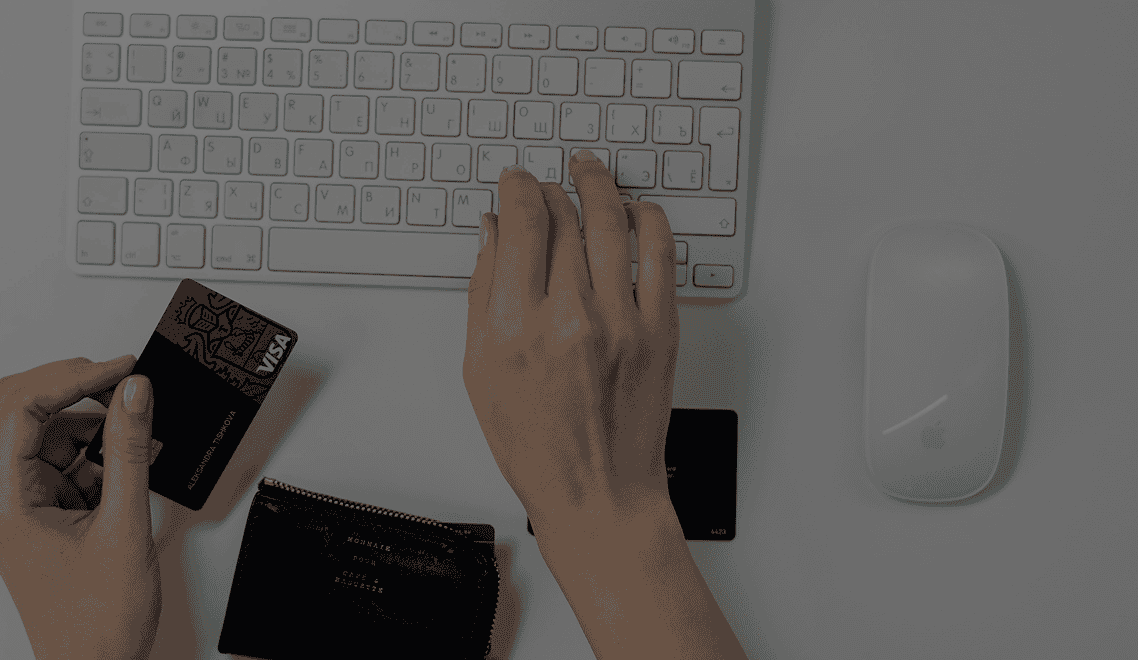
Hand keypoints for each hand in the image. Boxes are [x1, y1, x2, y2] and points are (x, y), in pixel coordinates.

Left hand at [0, 355, 160, 659]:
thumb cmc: (95, 624)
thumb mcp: (124, 526)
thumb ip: (129, 451)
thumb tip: (133, 393)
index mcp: (4, 499)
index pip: (19, 406)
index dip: (71, 375)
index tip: (118, 369)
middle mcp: (1, 496)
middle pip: (25, 409)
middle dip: (78, 390)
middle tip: (126, 383)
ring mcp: (20, 502)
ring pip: (49, 431)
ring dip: (95, 427)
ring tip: (139, 436)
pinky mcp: (41, 510)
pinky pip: (65, 459)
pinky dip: (99, 453)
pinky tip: (130, 460)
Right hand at [463, 152, 680, 531]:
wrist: (597, 493)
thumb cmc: (537, 446)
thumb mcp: (481, 372)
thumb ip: (483, 295)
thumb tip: (492, 235)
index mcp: (516, 327)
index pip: (520, 224)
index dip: (517, 188)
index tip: (515, 182)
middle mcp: (569, 317)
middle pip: (563, 217)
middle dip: (549, 188)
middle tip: (545, 184)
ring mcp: (621, 321)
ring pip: (611, 222)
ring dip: (598, 186)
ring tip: (588, 172)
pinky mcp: (659, 330)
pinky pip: (660, 253)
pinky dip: (648, 220)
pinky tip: (635, 210)